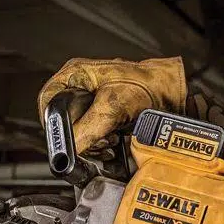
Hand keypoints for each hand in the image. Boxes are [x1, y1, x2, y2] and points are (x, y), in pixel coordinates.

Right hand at [37, 56, 186, 154]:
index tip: (63, 141)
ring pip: (78, 130)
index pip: (48, 101)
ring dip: (91, 142)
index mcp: (77, 74)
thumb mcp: (114, 106)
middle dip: (77, 136)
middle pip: (64, 120)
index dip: (53, 124)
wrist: (175, 95)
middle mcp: (82, 86)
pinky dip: (101, 142)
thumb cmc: (150, 85)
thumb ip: (89, 129)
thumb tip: (71, 150)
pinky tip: (113, 142)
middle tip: (92, 142)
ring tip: (107, 141)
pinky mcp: (105, 115)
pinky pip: (93, 134)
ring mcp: (94, 101)